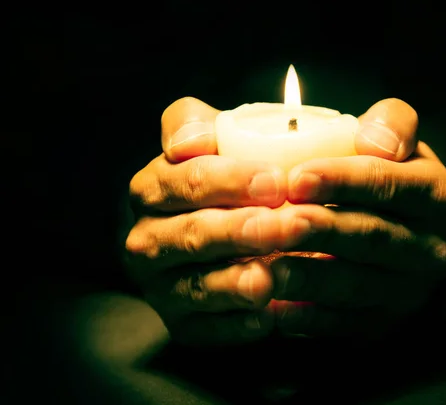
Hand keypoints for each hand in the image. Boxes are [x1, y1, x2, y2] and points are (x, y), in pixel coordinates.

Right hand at [122, 98, 311, 345]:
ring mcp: (163, 286)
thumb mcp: (207, 141)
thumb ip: (193, 124)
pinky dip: (234, 326)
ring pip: (195, 286)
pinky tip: (267, 317)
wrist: (223, 236)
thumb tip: (190, 140)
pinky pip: (205, 330)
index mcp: (152, 190)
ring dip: (236, 282)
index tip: (277, 181)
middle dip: (239, 232)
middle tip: (287, 227)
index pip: (184, 182)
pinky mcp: (183, 324)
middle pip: (192, 235)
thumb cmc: (224, 181)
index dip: (230, 181)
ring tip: (271, 277)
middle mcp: (149, 241)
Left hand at [270, 98, 445, 338]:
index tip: (296, 178)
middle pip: (372, 238)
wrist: (394, 227)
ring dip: (307, 278)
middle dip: (320, 231)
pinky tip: (272, 308)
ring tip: (264, 268)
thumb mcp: (396, 138)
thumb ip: (393, 123)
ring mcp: (408, 291)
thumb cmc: (381, 173)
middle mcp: (432, 248)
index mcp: (437, 194)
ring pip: (355, 286)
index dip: (343, 181)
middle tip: (273, 224)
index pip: (391, 185)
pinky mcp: (381, 322)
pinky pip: (343, 324)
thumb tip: (375, 141)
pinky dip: (306, 318)